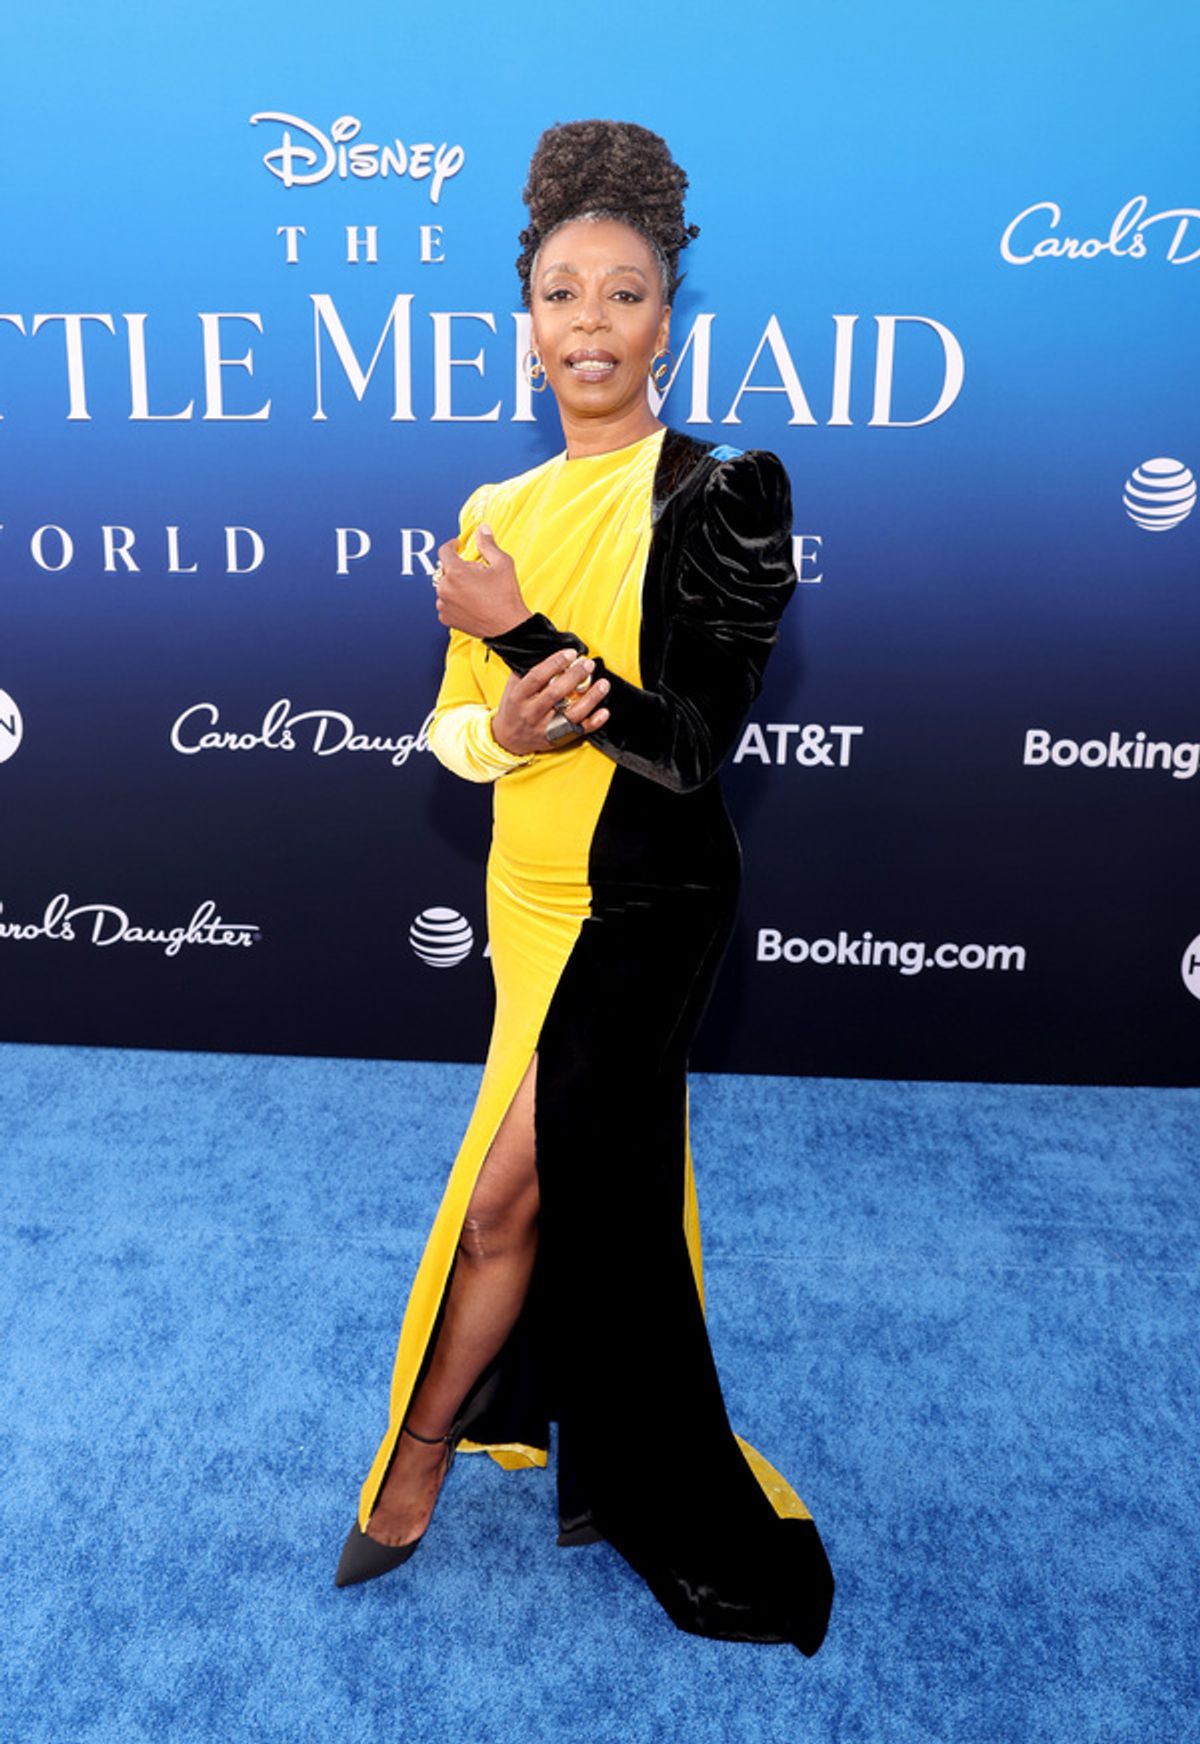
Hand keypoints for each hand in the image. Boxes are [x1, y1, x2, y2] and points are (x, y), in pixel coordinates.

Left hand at [434, 523, 527, 638]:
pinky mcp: (446, 618)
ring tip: (475, 592)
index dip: (452, 545)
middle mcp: (445, 589)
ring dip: (456, 586)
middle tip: (478, 575)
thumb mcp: (502, 564)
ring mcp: (444, 605)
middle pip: (446, 571)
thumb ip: (488, 544)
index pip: (444, 551)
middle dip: (459, 569)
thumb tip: (482, 529)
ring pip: (445, 588)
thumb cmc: (506, 596)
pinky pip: (446, 604)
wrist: (508, 628)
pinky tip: (471, 603)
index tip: (457, 545)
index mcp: (456, 573)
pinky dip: (455, 601)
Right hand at [492, 648, 610, 756]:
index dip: (555, 663)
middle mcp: (531, 713)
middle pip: (556, 693)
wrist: (508, 739)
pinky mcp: (557, 738)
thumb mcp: (512, 688)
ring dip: (590, 698)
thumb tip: (548, 651)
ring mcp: (545, 727)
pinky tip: (603, 711)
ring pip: (571, 713)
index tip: (571, 654)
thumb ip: (526, 671)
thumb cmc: (513, 708)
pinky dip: (593, 722)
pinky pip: (579, 730)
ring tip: (603, 684)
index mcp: (519, 696)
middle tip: (588, 665)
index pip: (537, 677)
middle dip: (575, 676)